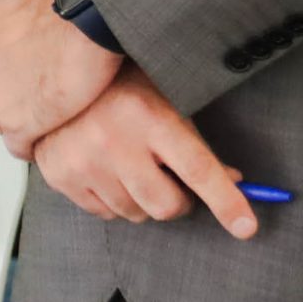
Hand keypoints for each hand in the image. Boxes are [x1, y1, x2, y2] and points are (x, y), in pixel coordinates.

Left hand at [0, 0, 121, 156]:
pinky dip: (40, 142)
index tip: (37, 69)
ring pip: (9, 125)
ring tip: (61, 108)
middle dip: (21, 99)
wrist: (88, 17)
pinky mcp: (19, 128)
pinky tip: (60, 127)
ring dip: (32, 121)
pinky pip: (23, 147)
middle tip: (52, 89)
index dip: (14, 74)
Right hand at [33, 67, 256, 238]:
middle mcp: (113, 138)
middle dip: (177, 201)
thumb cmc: (121, 87)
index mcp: (148, 114)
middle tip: (170, 180)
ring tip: (131, 168)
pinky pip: (104, 214)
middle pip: (165, 204)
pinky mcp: (59, 175)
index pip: (197, 168)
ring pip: (135, 213)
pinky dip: (112, 201)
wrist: (57, 75)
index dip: (225, 200)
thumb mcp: (165, 102)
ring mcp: (82, 159)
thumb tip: (234, 182)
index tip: (246, 227)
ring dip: (141, 200)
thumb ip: (197, 145)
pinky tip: (105, 171)